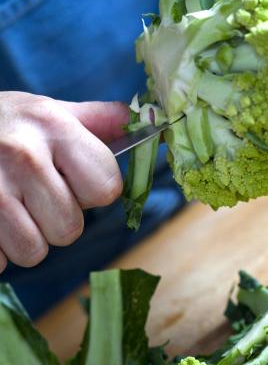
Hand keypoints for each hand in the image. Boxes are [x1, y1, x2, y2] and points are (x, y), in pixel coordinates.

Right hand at [0, 92, 128, 271]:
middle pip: (70, 229)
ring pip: (34, 252)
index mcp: (53, 126)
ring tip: (8, 209)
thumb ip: (98, 121)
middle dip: (55, 220)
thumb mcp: (47, 112)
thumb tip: (155, 119)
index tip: (72, 180)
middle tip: (33, 197)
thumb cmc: (3, 125)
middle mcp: (23, 155)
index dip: (93, 191)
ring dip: (24, 239)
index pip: (106, 188)